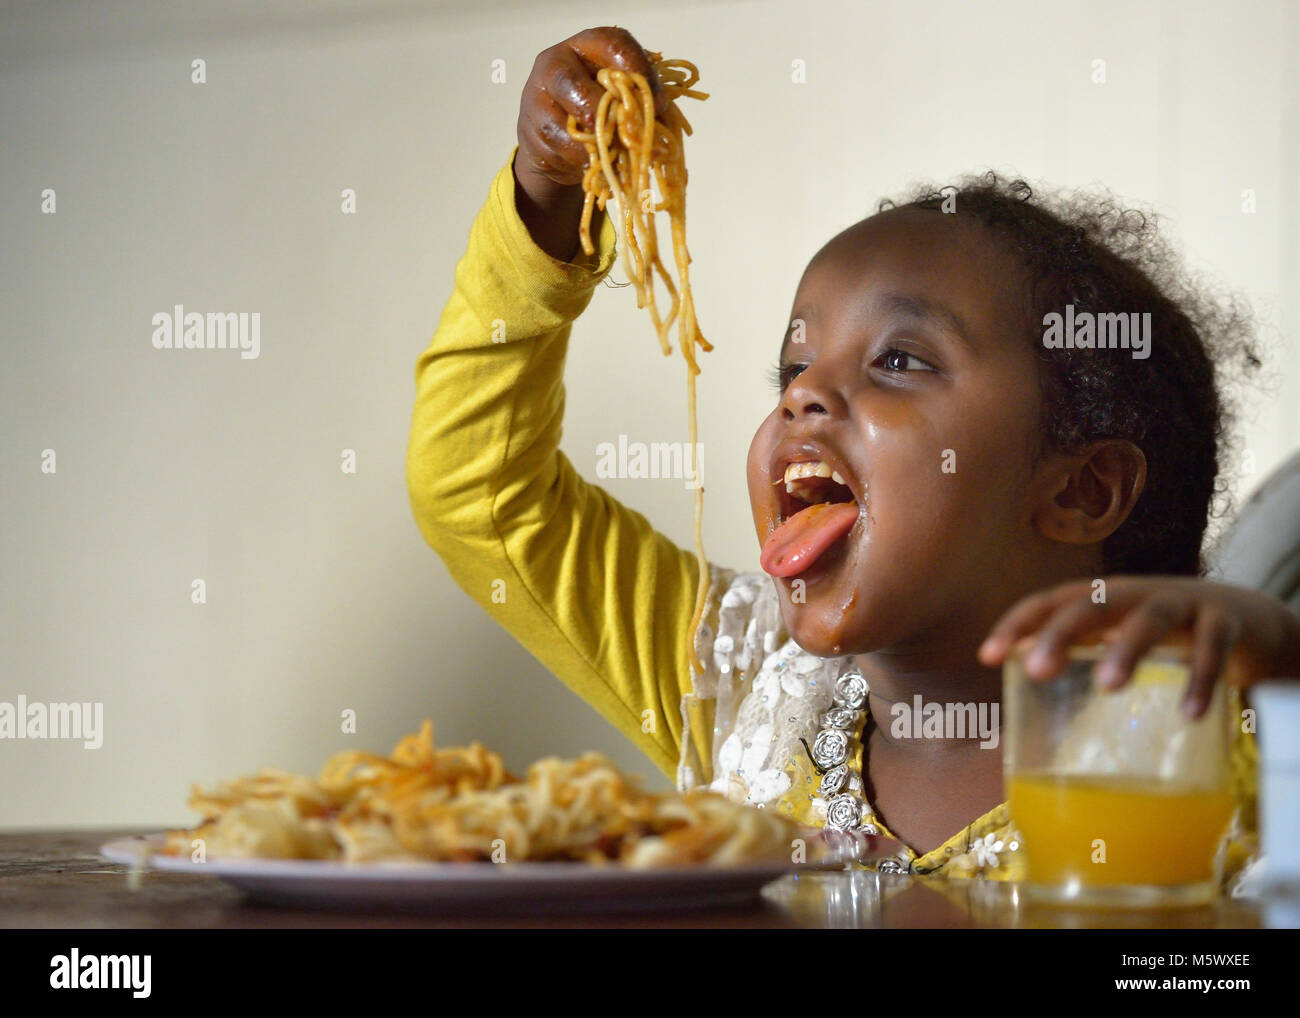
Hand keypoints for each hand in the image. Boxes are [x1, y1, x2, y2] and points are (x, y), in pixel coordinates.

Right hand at [514, 26, 666, 260]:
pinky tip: (594, 164)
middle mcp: (557, 63)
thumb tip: (656, 117)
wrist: (560, 140)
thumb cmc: (601, 111)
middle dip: (603, 112)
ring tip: (613, 156)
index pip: (614, 45)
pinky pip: (556, 148)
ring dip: (592, 144)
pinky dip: (579, 159)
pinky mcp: (530, 129)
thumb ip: (640, 100)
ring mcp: (537, 96)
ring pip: (560, 123)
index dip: (638, 73)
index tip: (659, 105)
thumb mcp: (624, 98)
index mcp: (588, 45)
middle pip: (573, 83)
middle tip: (625, 134)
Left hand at [977, 576, 1299, 717]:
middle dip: (1060, 633)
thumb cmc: (1164, 631)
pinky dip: (1201, 679)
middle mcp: (1136, 594)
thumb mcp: (1115, 633)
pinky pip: (1212, 648)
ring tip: (1108, 686)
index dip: (1018, 623)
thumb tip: (1019, 673)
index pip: (1051, 601)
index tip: (987, 655)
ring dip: (1127, 648)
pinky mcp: (1226, 622)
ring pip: (1151, 618)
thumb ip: (1075, 648)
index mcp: (1103, 598)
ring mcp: (1183, 604)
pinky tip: (1188, 714)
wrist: (1247, 617)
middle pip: (1093, 604)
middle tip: (1037, 669)